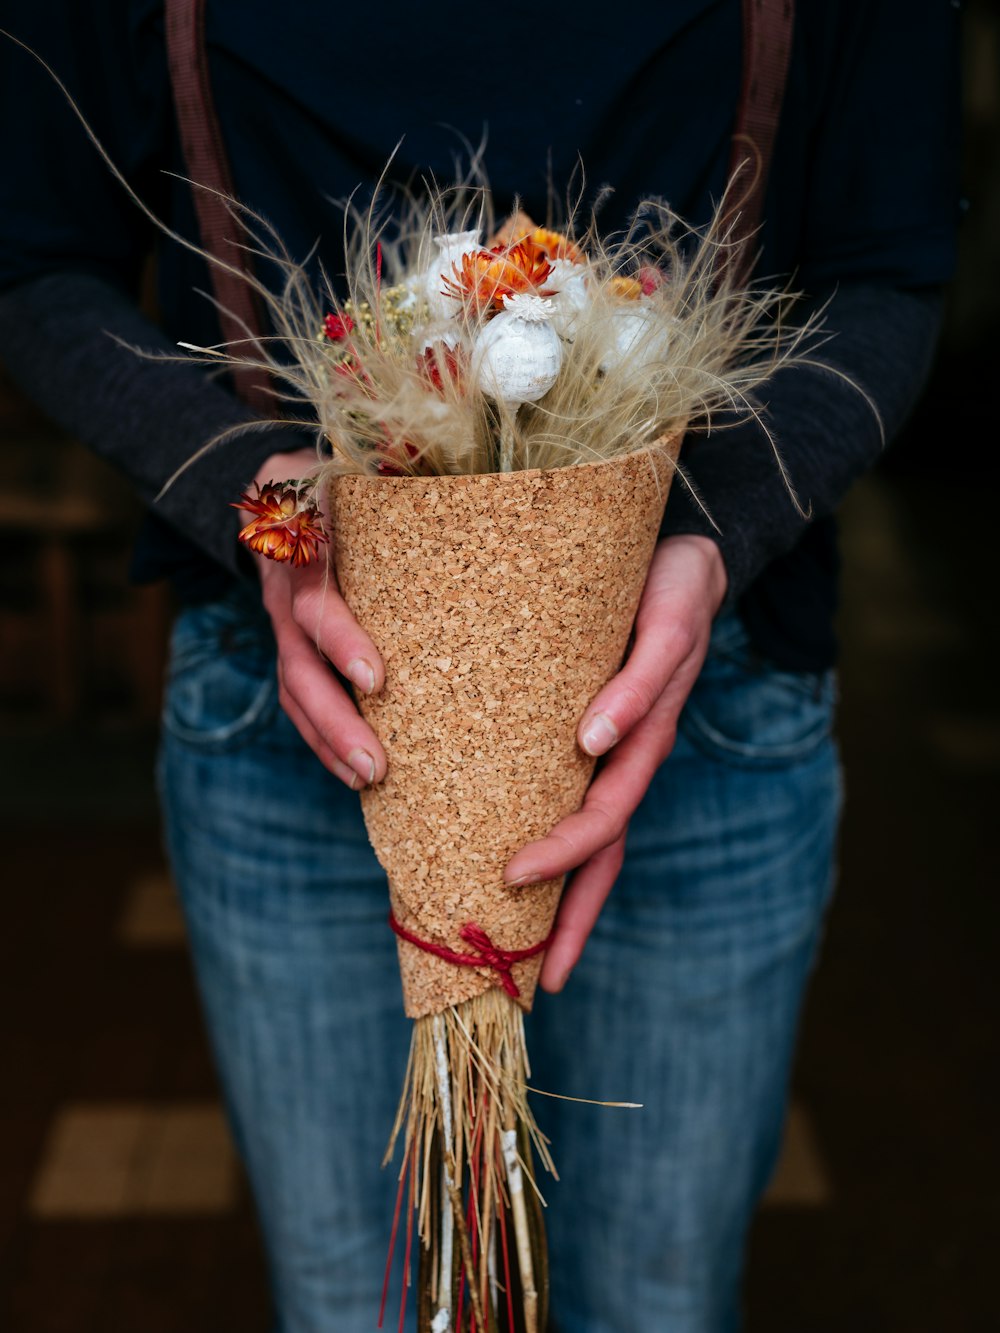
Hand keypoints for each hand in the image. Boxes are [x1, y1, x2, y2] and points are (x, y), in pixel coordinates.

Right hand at [247, 449, 386, 789]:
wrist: (279, 485)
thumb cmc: (337, 474)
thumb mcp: (352, 460)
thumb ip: (388, 467)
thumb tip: (445, 465)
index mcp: (299, 548)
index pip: (313, 602)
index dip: (339, 640)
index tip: (377, 678)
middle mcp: (285, 595)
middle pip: (298, 668)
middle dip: (336, 722)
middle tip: (378, 768)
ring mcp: (284, 628)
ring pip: (295, 694)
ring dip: (330, 743)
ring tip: (371, 783)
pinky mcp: (296, 650)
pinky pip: (302, 702)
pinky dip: (326, 740)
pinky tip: (359, 774)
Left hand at [503, 534, 727, 991]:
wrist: (685, 558)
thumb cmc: (675, 588)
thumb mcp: (666, 627)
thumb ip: (640, 683)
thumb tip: (594, 743)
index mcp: (643, 744)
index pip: (604, 822)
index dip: (563, 857)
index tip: (511, 878)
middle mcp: (624, 759)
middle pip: (599, 855)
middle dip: (567, 918)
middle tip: (532, 981)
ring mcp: (611, 750)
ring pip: (586, 837)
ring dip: (558, 895)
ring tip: (518, 945)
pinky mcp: (587, 726)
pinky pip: (563, 791)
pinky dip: (540, 831)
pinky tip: (501, 848)